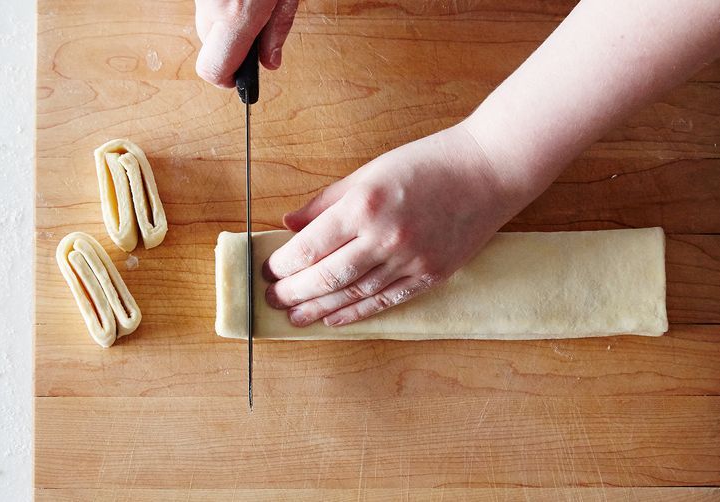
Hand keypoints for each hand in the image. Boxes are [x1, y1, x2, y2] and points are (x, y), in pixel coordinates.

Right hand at [194, 0, 297, 86]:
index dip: (226, 80)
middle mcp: (212, 5)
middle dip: (231, 45)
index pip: (215, 69)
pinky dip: (221, 6)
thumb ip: (278, 28)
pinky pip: (206, 7)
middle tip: (255, 30)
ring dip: (225, 23)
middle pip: (210, 47)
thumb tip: (271, 61)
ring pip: (207, 25)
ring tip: (249, 3)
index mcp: (237, 12)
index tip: (240, 79)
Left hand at [262, 125, 525, 326]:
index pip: (310, 247)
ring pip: (353, 294)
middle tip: (272, 299)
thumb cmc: (429, 162)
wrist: (490, 169)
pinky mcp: (432, 274)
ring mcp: (411, 260)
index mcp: (364, 205)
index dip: (284, 265)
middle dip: (293, 292)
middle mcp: (385, 237)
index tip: (269, 271)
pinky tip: (334, 319)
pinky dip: (356, 313)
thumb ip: (326, 201)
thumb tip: (289, 225)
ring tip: (295, 317)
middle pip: (326, 277)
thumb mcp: (370, 171)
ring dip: (318, 309)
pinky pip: (386, 301)